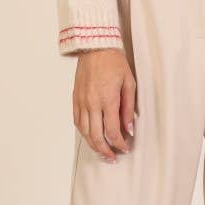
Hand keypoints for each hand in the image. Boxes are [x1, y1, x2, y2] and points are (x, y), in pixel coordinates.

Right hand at [73, 48, 135, 162]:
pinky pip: (77, 122)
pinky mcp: (75, 99)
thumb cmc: (114, 62)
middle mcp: (92, 103)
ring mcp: (82, 102)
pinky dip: (84, 133)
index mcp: (108, 99)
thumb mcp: (129, 82)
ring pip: (85, 132)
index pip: (112, 131)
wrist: (95, 47)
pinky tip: (90, 136)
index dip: (119, 143)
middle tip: (113, 157)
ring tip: (102, 152)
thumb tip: (129, 128)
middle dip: (105, 150)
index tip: (125, 147)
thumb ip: (128, 107)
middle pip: (96, 136)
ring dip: (93, 145)